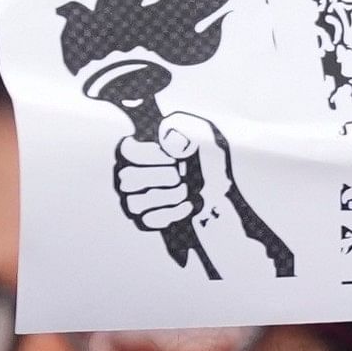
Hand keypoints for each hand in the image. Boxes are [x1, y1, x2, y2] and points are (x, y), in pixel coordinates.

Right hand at [113, 109, 236, 237]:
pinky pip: (148, 219)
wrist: (225, 187)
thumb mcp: (203, 136)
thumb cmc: (208, 157)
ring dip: (167, 196)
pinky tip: (188, 204)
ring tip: (186, 189)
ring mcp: (137, 198)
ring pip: (135, 202)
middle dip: (160, 176)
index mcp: (143, 149)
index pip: (126, 151)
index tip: (172, 158)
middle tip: (180, 175)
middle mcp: (132, 174)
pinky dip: (171, 213)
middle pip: (127, 178)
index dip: (148, 155)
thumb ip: (186, 130)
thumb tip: (172, 140)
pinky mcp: (147, 218)